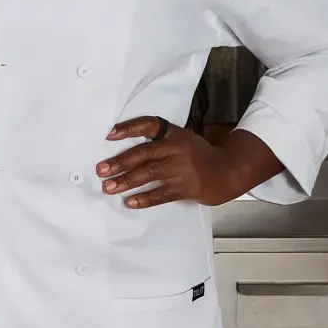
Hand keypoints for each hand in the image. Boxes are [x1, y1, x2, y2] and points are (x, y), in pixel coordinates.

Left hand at [97, 118, 281, 207]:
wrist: (226, 172)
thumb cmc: (198, 156)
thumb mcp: (183, 140)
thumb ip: (160, 142)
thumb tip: (126, 154)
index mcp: (174, 134)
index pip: (149, 125)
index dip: (128, 129)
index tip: (109, 135)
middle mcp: (176, 149)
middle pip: (143, 153)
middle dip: (120, 162)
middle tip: (101, 170)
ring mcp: (180, 170)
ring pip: (148, 174)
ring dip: (126, 181)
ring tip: (108, 187)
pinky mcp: (185, 188)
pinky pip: (160, 195)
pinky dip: (144, 199)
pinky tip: (129, 202)